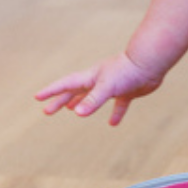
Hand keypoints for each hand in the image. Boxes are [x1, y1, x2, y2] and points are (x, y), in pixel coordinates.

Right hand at [34, 52, 164, 125]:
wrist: (150, 64)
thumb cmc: (127, 72)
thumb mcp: (107, 87)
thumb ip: (92, 100)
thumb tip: (77, 113)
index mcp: (90, 77)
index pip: (66, 84)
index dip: (52, 91)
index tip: (37, 97)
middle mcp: (98, 81)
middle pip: (75, 92)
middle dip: (60, 101)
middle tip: (47, 111)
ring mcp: (112, 86)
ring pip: (92, 97)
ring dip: (82, 104)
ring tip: (72, 111)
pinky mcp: (127, 91)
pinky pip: (118, 105)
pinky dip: (115, 113)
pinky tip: (113, 123)